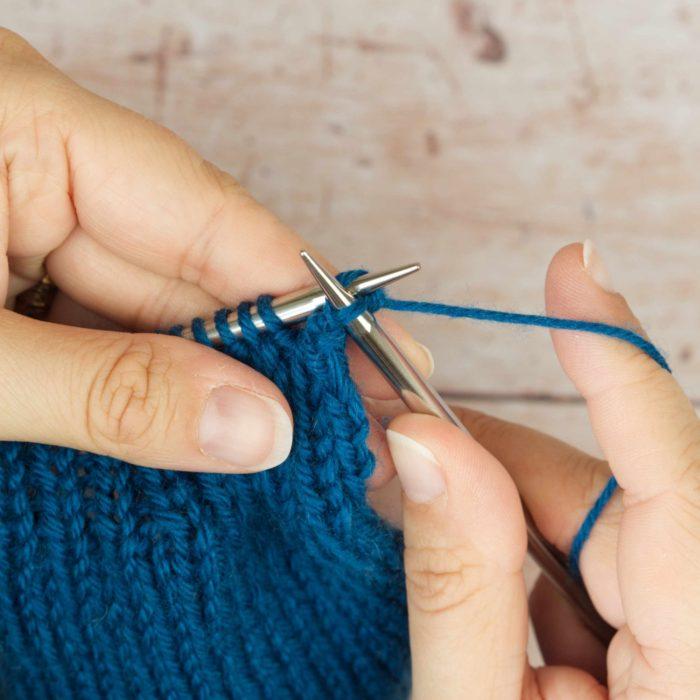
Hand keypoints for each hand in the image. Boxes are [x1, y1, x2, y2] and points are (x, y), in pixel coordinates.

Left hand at [0, 29, 430, 473]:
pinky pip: (107, 327)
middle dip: (273, 357)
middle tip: (360, 423)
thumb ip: (112, 392)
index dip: (304, 298)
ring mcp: (27, 216)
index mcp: (23, 122)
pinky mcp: (17, 271)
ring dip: (218, 382)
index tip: (383, 360)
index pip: (210, 212)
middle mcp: (42, 158)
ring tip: (298, 446)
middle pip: (195, 264)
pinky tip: (210, 433)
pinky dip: (151, 383)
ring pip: (155, 306)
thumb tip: (262, 429)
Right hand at [385, 242, 699, 696]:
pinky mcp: (655, 650)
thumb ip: (454, 585)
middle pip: (603, 500)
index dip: (618, 365)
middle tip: (385, 429)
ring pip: (585, 533)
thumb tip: (419, 446)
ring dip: (491, 515)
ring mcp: (682, 642)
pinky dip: (511, 559)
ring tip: (402, 504)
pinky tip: (456, 568)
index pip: (675, 484)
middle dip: (489, 460)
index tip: (573, 271)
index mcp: (698, 672)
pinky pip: (582, 573)